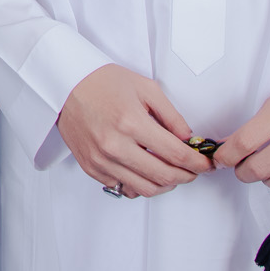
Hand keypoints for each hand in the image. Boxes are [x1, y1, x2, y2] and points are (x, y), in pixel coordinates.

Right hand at [57, 64, 211, 197]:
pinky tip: (145, 172)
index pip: (176, 155)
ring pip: (146, 188)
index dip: (198, 163)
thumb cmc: (101, 82)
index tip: (206, 164)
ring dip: (166, 185)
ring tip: (172, 173)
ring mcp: (101, 159)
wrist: (63, 85)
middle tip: (193, 170)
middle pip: (164, 176)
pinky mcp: (91, 167)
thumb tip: (188, 139)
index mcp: (130, 122)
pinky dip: (140, 185)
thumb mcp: (144, 87)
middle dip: (187, 176)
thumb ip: (171, 115)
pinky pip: (123, 187)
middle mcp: (115, 145)